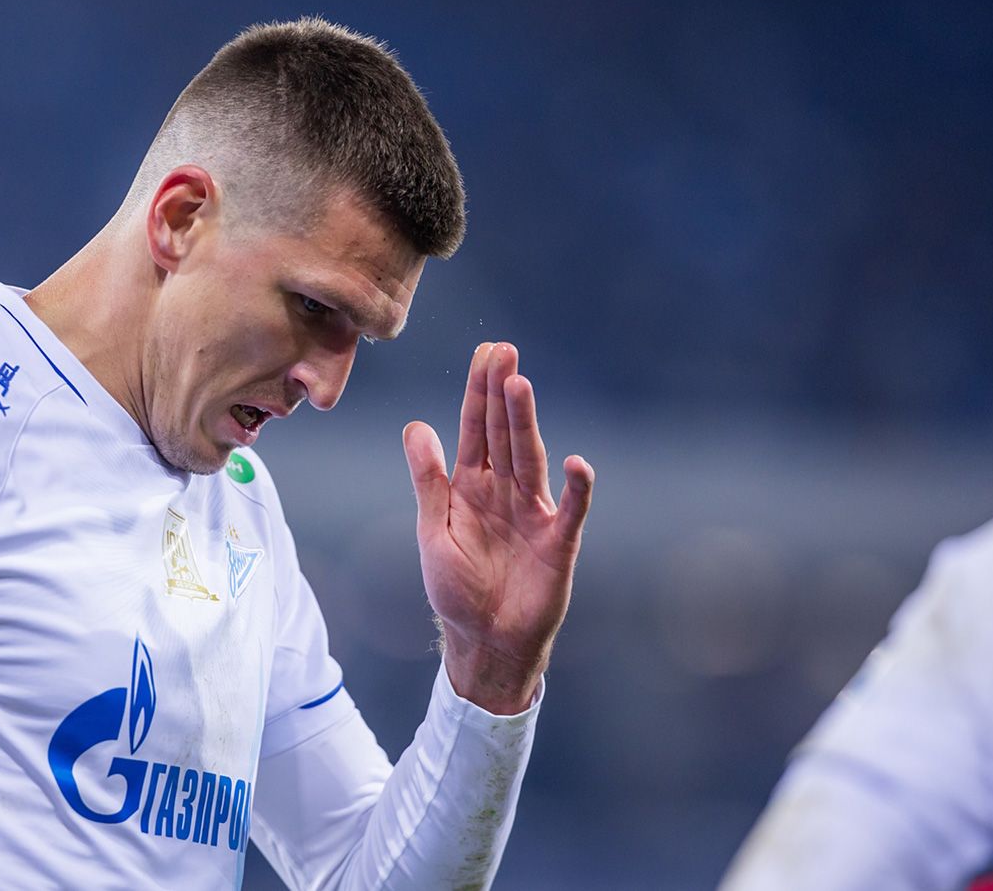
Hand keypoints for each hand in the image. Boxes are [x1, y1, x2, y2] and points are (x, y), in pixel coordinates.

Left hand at [402, 342, 593, 713]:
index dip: (480, 392)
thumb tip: (416, 427)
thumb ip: (429, 481)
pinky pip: (569, 511)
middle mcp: (505, 492)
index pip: (476, 429)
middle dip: (502, 393)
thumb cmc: (456, 589)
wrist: (483, 642)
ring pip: (529, 459)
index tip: (485, 352)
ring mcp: (533, 514)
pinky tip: (576, 463)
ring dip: (526, 422)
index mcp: (471, 487)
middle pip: (505, 433)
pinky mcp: (557, 544)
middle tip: (504, 351)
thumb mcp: (434, 531)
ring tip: (520, 385)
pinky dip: (574, 488)